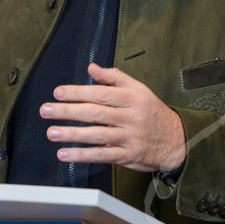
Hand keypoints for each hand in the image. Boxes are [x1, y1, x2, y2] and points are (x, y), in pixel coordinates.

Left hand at [40, 63, 186, 172]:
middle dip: (68, 111)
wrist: (177, 140)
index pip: (101, 93)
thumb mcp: (140, 90)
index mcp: (133, 98)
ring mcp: (130, 137)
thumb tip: (92, 68)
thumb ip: (115, 78)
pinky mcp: (128, 155)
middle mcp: (131, 117)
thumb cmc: (154, 113)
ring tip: (52, 132)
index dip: (78, 92)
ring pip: (97, 135)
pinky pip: (103, 155)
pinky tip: (66, 154)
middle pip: (96, 113)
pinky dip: (83, 155)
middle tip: (46, 110)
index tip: (58, 92)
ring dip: (72, 134)